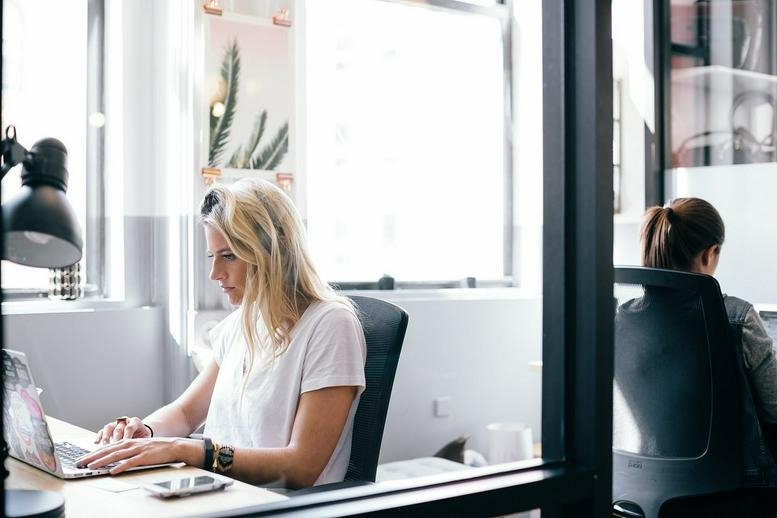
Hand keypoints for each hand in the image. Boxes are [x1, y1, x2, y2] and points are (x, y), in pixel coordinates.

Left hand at [76, 437, 200, 474]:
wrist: (173, 446)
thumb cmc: (155, 448)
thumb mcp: (137, 447)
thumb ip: (125, 452)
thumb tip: (110, 461)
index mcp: (127, 442)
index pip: (106, 448)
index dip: (93, 453)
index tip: (82, 459)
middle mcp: (130, 444)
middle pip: (107, 450)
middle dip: (92, 457)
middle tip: (80, 463)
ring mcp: (137, 450)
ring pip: (116, 455)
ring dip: (102, 462)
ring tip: (91, 467)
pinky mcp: (144, 456)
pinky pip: (130, 462)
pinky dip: (121, 466)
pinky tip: (113, 471)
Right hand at [95, 416, 150, 444]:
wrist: (142, 431)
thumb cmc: (143, 437)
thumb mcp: (145, 439)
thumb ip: (140, 443)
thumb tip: (136, 451)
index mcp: (135, 422)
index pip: (130, 427)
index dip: (127, 436)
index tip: (125, 444)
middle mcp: (124, 421)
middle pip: (118, 429)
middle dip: (116, 439)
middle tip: (114, 448)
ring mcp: (116, 424)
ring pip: (109, 427)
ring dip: (106, 437)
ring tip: (105, 445)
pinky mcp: (109, 428)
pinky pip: (103, 430)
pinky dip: (100, 436)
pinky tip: (97, 443)